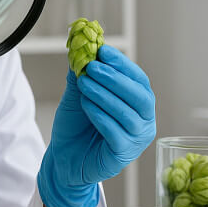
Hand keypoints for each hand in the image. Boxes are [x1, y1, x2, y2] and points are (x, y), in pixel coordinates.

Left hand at [38, 45, 155, 206]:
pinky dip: (100, 116)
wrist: (63, 158)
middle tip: (93, 66)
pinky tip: (86, 105)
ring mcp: (136, 140)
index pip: (138, 80)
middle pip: (139, 97)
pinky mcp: (122, 155)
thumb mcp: (79, 96)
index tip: (103, 50)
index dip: (122, 64)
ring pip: (127, 114)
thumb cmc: (77, 126)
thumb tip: (82, 48)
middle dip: (116, 79)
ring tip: (84, 83)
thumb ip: (83, 75)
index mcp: (139, 104)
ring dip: (104, 95)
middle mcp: (144, 122)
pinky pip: (115, 133)